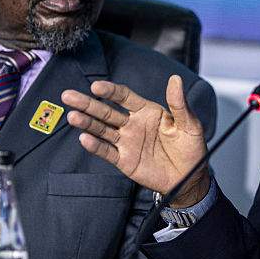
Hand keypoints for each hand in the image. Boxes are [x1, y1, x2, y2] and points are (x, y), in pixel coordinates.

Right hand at [61, 75, 209, 206]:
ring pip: (102, 130)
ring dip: (87, 123)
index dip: (110, 91)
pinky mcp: (124, 160)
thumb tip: (175, 79)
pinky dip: (95, 146)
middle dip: (87, 103)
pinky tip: (84, 139)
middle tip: (68, 95)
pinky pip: (107, 152)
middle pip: (106, 111)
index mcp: (147, 111)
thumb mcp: (190, 124)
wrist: (190, 179)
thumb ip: (179, 104)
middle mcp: (133, 124)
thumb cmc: (191, 148)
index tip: (96, 86)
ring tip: (72, 116)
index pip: (124, 97)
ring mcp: (127, 142)